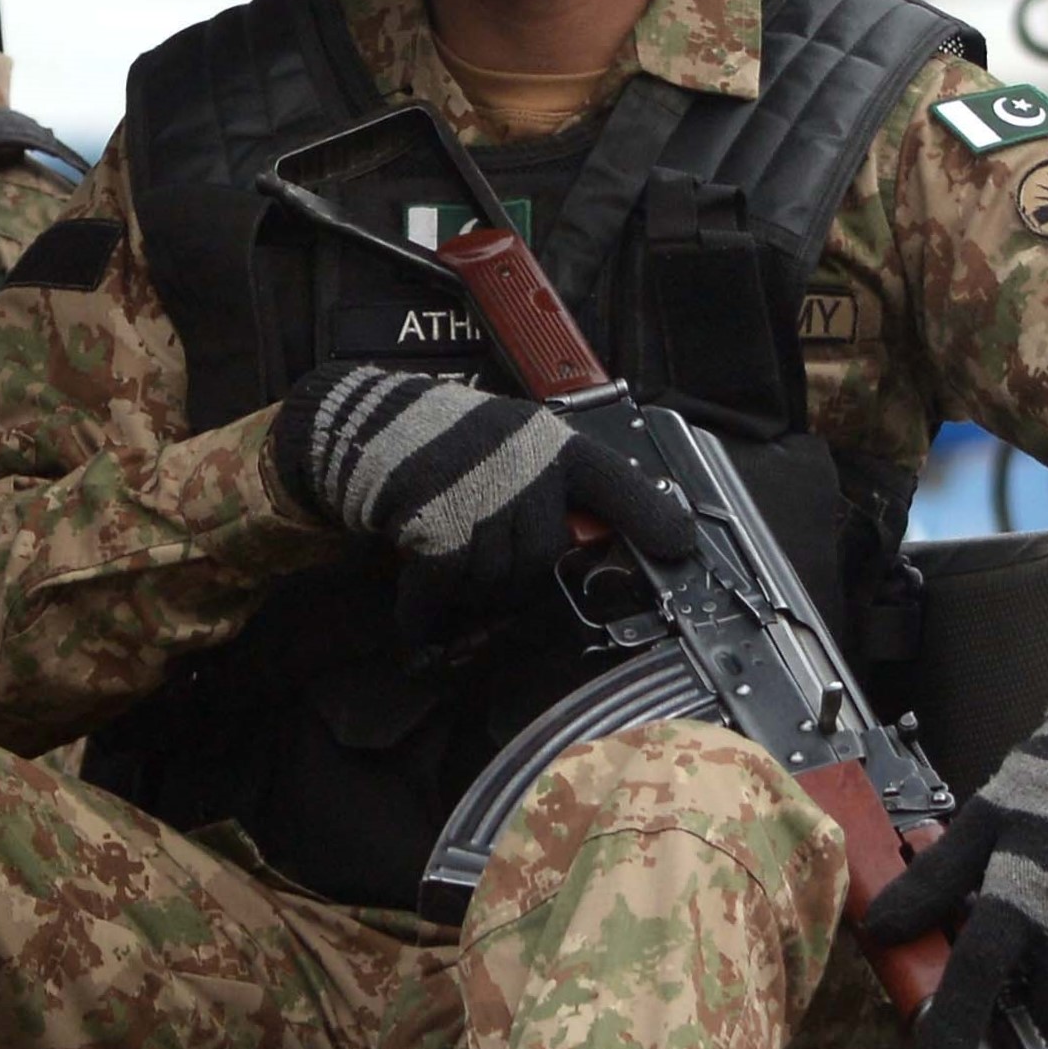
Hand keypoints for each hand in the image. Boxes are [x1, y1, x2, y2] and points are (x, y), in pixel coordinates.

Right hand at [273, 362, 700, 635]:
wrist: (368, 424)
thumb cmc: (448, 439)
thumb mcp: (516, 442)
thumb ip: (557, 484)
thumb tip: (607, 535)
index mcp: (550, 445)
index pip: (615, 482)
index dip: (651, 519)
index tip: (679, 550)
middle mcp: (524, 470)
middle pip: (544, 559)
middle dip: (517, 573)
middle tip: (492, 565)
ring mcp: (481, 500)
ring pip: (499, 580)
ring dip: (472, 586)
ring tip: (449, 561)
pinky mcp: (437, 530)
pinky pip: (447, 590)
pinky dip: (428, 614)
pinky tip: (422, 623)